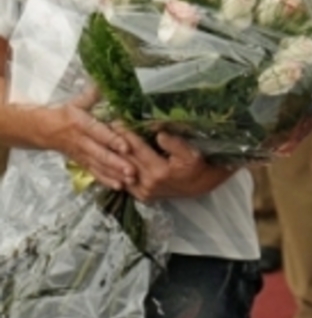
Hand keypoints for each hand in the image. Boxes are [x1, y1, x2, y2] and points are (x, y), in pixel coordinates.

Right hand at [44, 90, 134, 189]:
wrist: (42, 130)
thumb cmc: (65, 113)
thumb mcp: (77, 101)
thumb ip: (92, 93)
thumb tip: (104, 80)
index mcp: (81, 124)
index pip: (99, 133)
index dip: (113, 140)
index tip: (126, 147)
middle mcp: (81, 141)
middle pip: (101, 154)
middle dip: (117, 163)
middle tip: (133, 171)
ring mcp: (81, 154)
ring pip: (99, 166)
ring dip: (114, 174)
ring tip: (130, 181)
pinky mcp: (81, 163)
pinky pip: (94, 173)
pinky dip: (106, 180)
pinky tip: (119, 186)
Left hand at [114, 128, 231, 201]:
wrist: (201, 186)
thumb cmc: (197, 166)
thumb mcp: (191, 153)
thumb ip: (173, 143)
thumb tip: (156, 131)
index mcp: (159, 171)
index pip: (137, 149)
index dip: (126, 134)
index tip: (116, 121)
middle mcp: (148, 183)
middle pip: (126, 160)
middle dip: (115, 143)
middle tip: (105, 127)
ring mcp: (143, 192)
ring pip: (122, 171)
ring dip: (113, 156)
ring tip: (105, 140)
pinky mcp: (142, 196)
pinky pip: (124, 181)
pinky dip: (117, 170)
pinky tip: (112, 158)